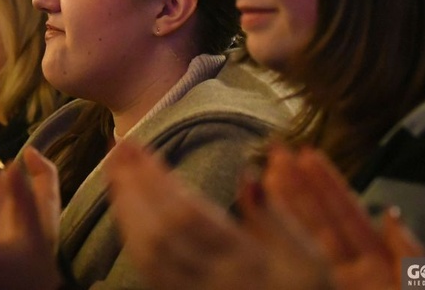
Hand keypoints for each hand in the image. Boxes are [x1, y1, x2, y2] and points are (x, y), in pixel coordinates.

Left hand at [105, 141, 332, 289]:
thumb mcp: (309, 255)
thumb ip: (277, 215)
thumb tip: (248, 175)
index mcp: (244, 262)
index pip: (189, 216)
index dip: (158, 179)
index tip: (139, 147)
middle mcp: (211, 280)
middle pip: (159, 231)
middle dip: (134, 187)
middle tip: (119, 147)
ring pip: (147, 253)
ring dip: (126, 208)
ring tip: (115, 170)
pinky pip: (148, 270)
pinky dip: (132, 235)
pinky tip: (126, 210)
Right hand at [262, 146, 424, 289]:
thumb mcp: (417, 284)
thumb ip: (406, 251)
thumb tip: (391, 216)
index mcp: (376, 267)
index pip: (346, 214)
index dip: (326, 183)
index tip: (307, 155)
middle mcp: (344, 270)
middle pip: (315, 218)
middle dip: (295, 183)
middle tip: (277, 153)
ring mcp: (323, 279)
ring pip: (296, 234)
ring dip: (279, 200)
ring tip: (266, 171)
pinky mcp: (306, 286)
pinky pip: (286, 254)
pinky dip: (268, 231)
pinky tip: (258, 206)